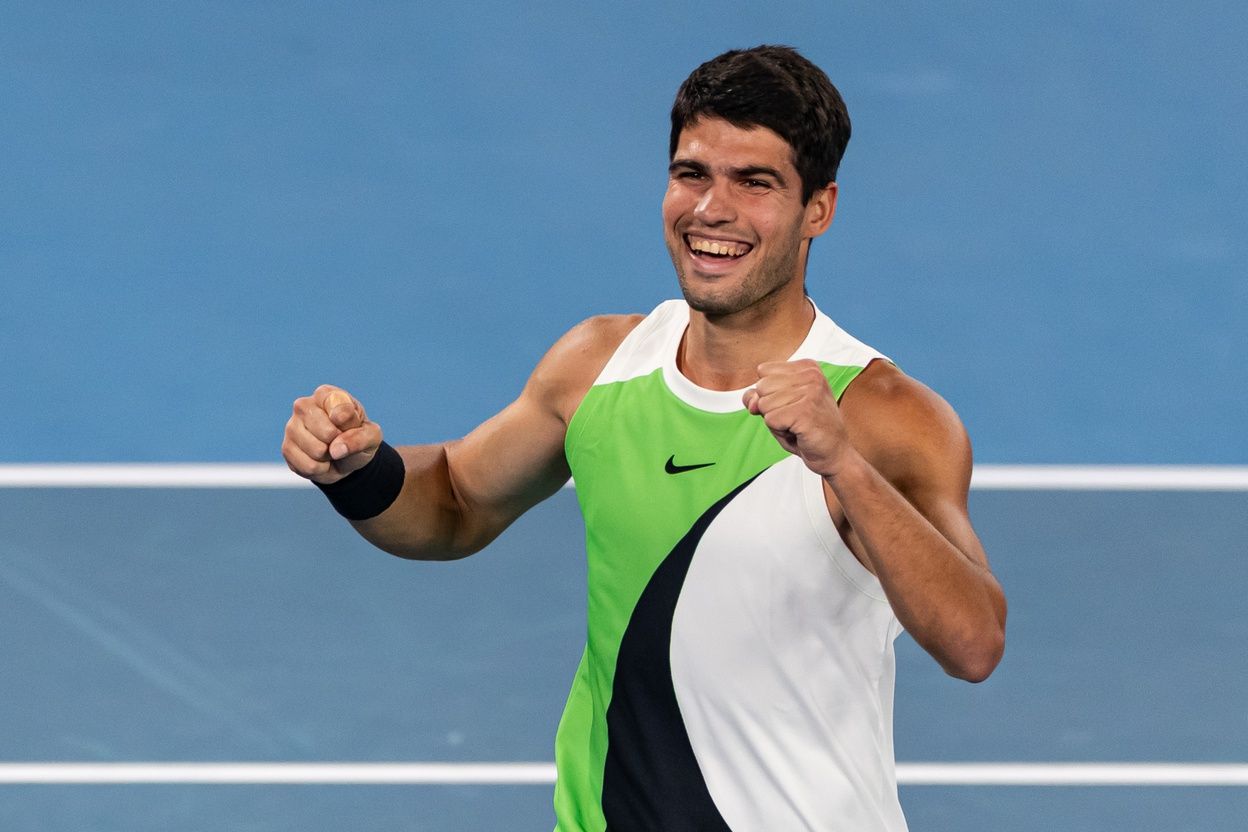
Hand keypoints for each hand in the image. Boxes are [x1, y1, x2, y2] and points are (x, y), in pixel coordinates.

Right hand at [282, 385, 383, 483]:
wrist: (345, 458)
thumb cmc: (358, 437)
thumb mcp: (372, 436)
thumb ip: (361, 437)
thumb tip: (335, 449)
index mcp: (327, 394)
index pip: (340, 409)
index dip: (349, 424)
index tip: (352, 423)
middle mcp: (304, 405)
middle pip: (327, 432)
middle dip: (339, 442)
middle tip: (340, 440)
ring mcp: (291, 426)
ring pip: (316, 451)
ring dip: (329, 457)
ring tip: (330, 450)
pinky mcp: (286, 448)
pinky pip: (308, 466)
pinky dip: (320, 469)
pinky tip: (321, 460)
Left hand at [742, 359, 855, 477]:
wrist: (833, 454)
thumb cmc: (806, 429)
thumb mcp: (779, 406)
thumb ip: (759, 396)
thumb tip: (752, 402)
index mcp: (807, 367)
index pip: (763, 371)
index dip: (769, 393)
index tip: (791, 404)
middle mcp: (811, 375)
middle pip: (761, 386)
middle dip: (771, 407)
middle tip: (794, 418)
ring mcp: (810, 391)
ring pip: (764, 404)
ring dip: (776, 421)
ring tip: (797, 425)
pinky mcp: (805, 410)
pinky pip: (770, 420)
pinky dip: (780, 431)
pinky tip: (799, 432)